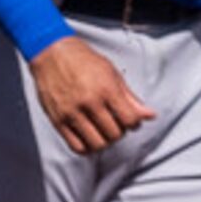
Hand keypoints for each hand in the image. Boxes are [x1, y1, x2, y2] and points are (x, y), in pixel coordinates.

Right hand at [28, 35, 155, 154]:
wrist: (51, 54)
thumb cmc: (82, 61)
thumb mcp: (112, 73)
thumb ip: (130, 98)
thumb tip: (149, 115)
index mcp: (106, 89)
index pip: (130, 121)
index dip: (134, 123)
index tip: (129, 120)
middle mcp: (89, 102)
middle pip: (114, 134)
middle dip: (119, 132)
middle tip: (114, 124)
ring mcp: (71, 113)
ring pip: (97, 143)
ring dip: (104, 141)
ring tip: (102, 132)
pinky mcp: (57, 120)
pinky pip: (76, 146)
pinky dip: (87, 148)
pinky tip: (88, 138)